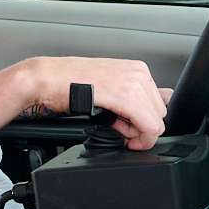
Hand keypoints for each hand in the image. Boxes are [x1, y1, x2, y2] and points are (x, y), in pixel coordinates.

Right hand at [18, 57, 166, 150]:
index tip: (129, 127)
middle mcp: (139, 73)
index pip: (160, 103)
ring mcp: (134, 83)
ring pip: (156, 123)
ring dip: (137, 133)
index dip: (144, 121)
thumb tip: (150, 112)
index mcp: (138, 69)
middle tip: (119, 129)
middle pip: (160, 114)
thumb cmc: (69, 82)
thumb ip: (133, 96)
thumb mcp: (109, 86)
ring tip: (115, 128)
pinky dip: (140, 139)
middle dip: (141, 127)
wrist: (48, 78)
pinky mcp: (125, 97)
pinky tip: (123, 138)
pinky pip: (148, 126)